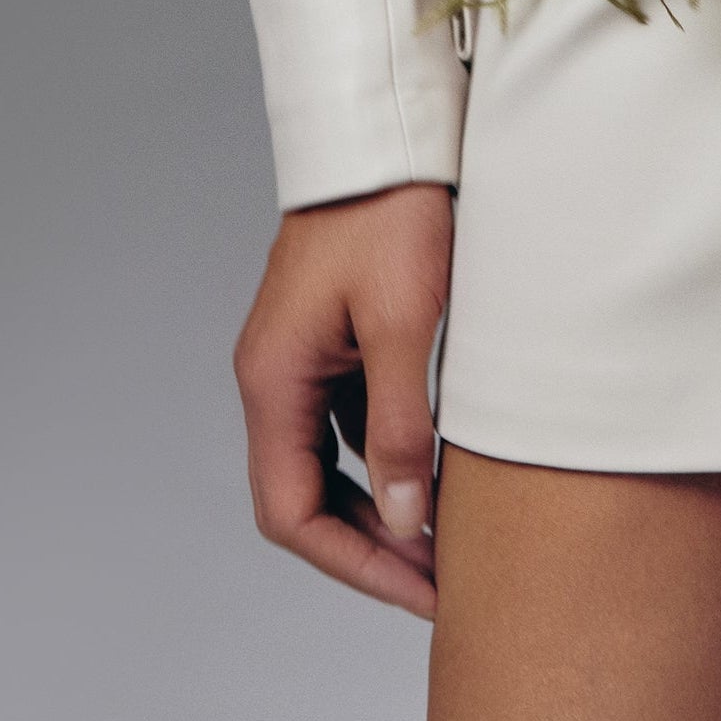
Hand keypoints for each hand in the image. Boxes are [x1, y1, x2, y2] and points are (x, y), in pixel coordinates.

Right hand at [233, 181, 454, 617]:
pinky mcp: (334, 340)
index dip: (353, 563)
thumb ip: (400, 425)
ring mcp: (302, 358)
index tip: (420, 591)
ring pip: (327, 464)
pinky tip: (439, 472)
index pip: (290, 512)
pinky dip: (386, 460)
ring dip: (379, 509)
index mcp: (274, 379)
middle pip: (303, 498)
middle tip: (441, 583)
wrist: (388, 130)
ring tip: (446, 541)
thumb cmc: (392, 212)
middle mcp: (275, 377)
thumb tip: (402, 521)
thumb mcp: (404, 323)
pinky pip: (348, 423)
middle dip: (369, 549)